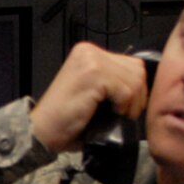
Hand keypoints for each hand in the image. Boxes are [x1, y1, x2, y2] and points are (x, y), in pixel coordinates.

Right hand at [29, 42, 149, 154]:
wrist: (42, 132)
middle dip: (136, 96)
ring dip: (131, 103)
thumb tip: (141, 86)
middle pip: (137, 70)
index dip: (135, 88)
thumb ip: (112, 80)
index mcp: (88, 53)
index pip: (132, 64)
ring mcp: (90, 61)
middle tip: (121, 113)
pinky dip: (123, 106)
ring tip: (115, 114)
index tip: (125, 107)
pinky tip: (110, 114)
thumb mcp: (93, 91)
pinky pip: (126, 90)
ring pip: (134, 80)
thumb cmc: (66, 118)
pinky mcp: (93, 75)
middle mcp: (89, 51)